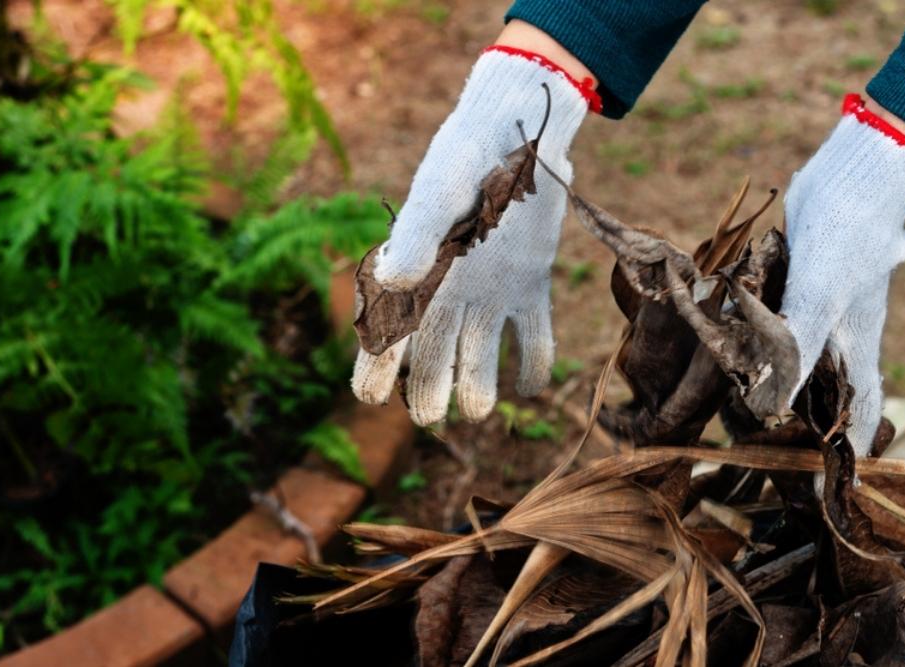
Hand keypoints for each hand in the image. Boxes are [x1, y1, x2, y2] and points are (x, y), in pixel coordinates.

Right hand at [351, 47, 595, 425]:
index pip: (385, 335)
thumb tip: (390, 280)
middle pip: (432, 361)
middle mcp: (450, 296)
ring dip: (478, 388)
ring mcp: (491, 296)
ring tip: (479, 408)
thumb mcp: (438, 196)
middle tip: (430, 415)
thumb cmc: (466, 162)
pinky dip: (534, 364)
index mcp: (418, 279)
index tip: (370, 396)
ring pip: (480, 360)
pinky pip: (533, 338)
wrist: (519, 134)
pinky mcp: (531, 289)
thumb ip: (415, 237)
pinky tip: (530, 383)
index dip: (373, 370)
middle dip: (428, 392)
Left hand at [779, 94, 904, 455]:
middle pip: (828, 388)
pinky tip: (731, 341)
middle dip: (806, 419)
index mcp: (858, 345)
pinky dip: (761, 336)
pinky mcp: (800, 281)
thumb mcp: (820, 301)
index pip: (861, 412)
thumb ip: (798, 352)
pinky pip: (779, 320)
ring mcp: (821, 305)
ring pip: (799, 354)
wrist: (852, 176)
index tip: (835, 490)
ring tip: (743, 405)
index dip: (850, 450)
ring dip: (777, 376)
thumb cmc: (847, 240)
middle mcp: (842, 332)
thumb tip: (774, 407)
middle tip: (774, 448)